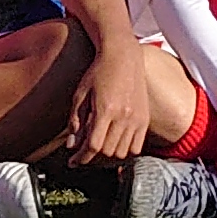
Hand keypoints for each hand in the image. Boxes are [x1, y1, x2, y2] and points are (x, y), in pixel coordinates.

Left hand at [65, 42, 150, 164]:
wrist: (123, 56)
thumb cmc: (98, 72)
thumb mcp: (80, 94)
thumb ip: (75, 121)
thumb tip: (71, 145)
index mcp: (106, 109)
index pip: (93, 145)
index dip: (81, 157)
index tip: (73, 161)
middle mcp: (123, 116)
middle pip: (107, 151)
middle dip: (92, 155)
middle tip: (83, 151)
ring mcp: (137, 118)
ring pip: (122, 152)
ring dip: (108, 153)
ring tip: (100, 144)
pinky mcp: (145, 119)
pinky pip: (136, 147)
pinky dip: (125, 150)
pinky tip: (115, 143)